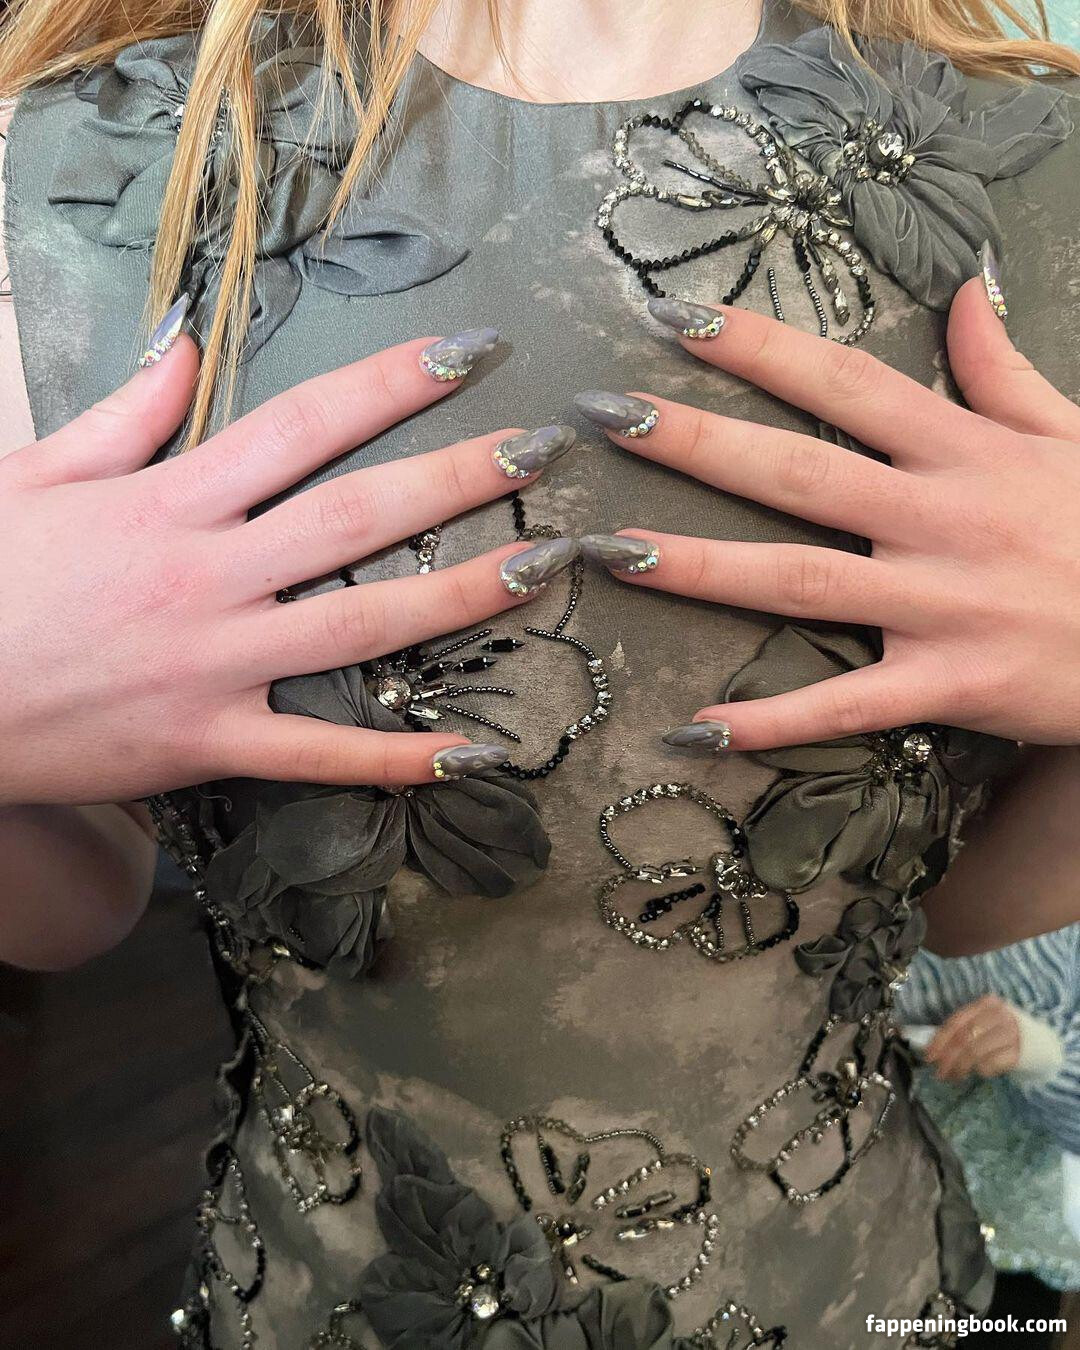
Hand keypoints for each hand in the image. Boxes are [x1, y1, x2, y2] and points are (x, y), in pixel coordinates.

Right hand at [1, 328, 577, 803]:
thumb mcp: (39, 474)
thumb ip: (126, 414)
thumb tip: (184, 343)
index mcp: (170, 501)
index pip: (300, 425)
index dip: (389, 384)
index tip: (466, 352)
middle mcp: (208, 577)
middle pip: (354, 518)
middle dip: (455, 477)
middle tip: (542, 449)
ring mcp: (215, 666)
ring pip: (359, 628)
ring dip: (459, 597)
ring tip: (541, 566)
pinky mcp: (209, 742)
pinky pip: (318, 754)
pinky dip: (396, 758)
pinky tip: (471, 752)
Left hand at [575, 278, 1079, 749]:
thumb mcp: (1072, 434)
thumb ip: (1005, 370)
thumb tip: (962, 290)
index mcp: (964, 452)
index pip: (845, 384)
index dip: (759, 348)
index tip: (676, 319)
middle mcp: (940, 520)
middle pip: (800, 473)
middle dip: (698, 441)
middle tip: (606, 417)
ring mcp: (940, 606)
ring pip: (804, 582)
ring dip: (705, 568)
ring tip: (617, 555)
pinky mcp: (948, 685)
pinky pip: (849, 705)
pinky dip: (775, 721)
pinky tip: (700, 727)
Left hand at [923, 994, 1021, 1080]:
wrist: (1040, 1043)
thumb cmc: (1001, 1033)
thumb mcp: (984, 1023)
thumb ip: (962, 1030)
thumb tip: (931, 1047)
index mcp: (986, 1004)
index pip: (956, 1022)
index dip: (939, 1040)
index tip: (928, 1056)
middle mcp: (999, 1015)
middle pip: (964, 1038)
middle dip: (948, 1058)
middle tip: (939, 1073)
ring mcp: (1011, 1033)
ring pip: (976, 1052)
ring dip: (960, 1067)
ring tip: (953, 1076)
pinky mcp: (1020, 1053)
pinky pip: (992, 1064)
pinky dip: (981, 1070)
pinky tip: (977, 1073)